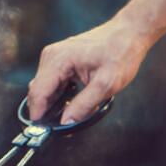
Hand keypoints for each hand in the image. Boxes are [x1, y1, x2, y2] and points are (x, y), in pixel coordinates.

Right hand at [27, 18, 151, 123]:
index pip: (38, 92)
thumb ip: (83, 105)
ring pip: (43, 87)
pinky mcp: (59, 58)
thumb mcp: (106, 85)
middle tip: (59, 128)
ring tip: (70, 113)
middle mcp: (51, 56)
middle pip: (37, 90)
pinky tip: (71, 101)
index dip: (38, 114)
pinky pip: (51, 81)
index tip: (43, 131)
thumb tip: (65, 122)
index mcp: (58, 59)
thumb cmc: (120, 53)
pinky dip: (57, 94)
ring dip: (52, 102)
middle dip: (45, 110)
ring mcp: (54, 56)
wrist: (128, 33)